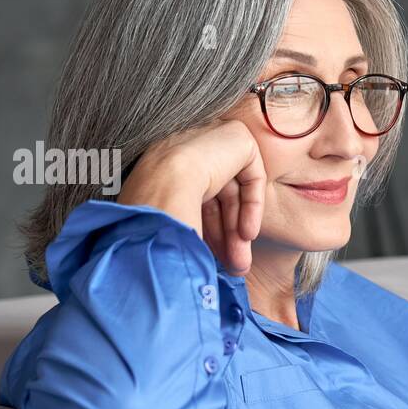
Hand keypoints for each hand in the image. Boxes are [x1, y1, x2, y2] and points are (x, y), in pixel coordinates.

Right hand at [118, 120, 266, 274]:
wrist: (163, 188)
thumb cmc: (154, 215)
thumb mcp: (167, 226)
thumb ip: (183, 234)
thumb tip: (195, 273)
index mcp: (160, 168)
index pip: (192, 199)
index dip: (206, 231)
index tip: (211, 258)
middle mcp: (180, 150)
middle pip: (215, 197)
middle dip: (226, 235)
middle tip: (233, 266)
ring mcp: (206, 139)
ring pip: (233, 189)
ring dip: (238, 229)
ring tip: (240, 263)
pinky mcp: (234, 136)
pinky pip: (252, 173)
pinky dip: (253, 204)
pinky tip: (247, 233)